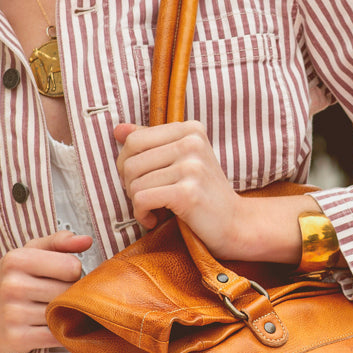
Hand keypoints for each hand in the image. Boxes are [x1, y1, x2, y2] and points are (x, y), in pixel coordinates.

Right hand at [0, 230, 92, 352]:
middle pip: (69, 291)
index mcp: (17, 260)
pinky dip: (62, 333)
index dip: (73, 273)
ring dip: (66, 315)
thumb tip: (87, 241)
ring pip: (64, 313)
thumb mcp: (28, 254)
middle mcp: (12, 285)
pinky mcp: (18, 339)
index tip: (62, 277)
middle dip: (70, 295)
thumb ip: (59, 242)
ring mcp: (14, 314)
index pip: (72, 266)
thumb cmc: (10, 282)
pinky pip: (57, 336)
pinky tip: (52, 327)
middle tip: (56, 297)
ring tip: (53, 312)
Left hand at [114, 120, 245, 253]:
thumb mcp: (180, 160)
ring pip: (134, 183)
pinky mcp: (188, 192)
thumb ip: (150, 142)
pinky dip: (141, 214)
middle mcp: (192, 142)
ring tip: (154, 208)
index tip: (142, 180)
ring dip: (137, 203)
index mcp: (190, 129)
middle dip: (130, 186)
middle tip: (147, 198)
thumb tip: (118, 129)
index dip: (127, 164)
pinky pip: (142, 199)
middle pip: (130, 162)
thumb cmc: (204, 192)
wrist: (235, 223)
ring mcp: (191, 166)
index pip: (134, 140)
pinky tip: (153, 220)